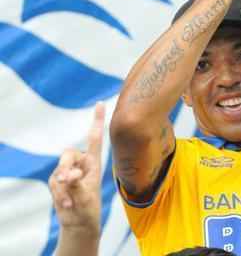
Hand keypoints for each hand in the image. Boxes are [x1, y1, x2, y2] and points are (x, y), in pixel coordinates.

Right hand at [49, 103, 104, 236]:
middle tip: (68, 180)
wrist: (79, 223)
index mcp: (94, 162)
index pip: (95, 137)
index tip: (100, 102)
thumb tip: (67, 176)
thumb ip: (77, 184)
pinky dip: (59, 194)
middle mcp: (81, 163)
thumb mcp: (86, 196)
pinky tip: (67, 204)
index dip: (97, 120)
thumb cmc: (89, 207)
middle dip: (66, 167)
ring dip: (63, 185)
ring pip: (59, 169)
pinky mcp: (58, 181)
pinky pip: (54, 182)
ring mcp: (68, 171)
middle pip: (68, 154)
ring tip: (70, 200)